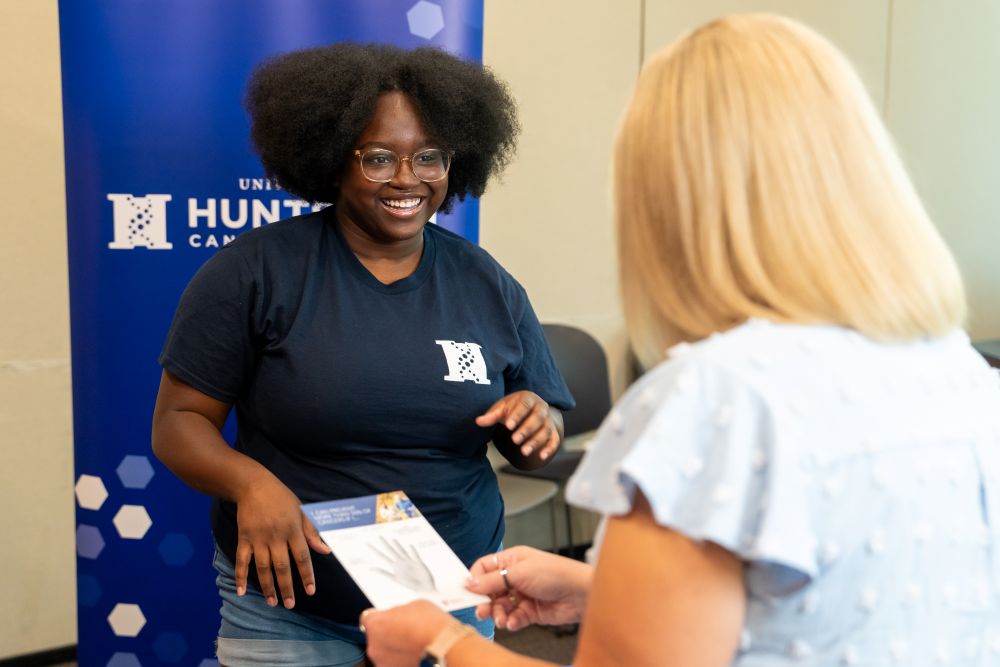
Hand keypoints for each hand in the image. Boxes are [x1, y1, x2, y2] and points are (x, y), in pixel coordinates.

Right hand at [233, 473, 330, 608]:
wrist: (253, 486)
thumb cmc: (282, 498)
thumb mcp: (302, 511)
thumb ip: (313, 532)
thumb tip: (326, 550)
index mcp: (293, 530)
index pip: (302, 557)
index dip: (307, 575)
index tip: (310, 591)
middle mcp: (276, 536)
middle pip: (282, 566)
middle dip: (286, 587)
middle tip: (289, 605)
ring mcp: (258, 538)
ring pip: (263, 567)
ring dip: (267, 586)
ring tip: (272, 602)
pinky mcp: (244, 538)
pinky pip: (242, 560)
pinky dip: (240, 576)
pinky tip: (241, 591)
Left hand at [361, 600, 451, 666]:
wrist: (442, 644)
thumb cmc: (429, 624)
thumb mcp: (413, 606)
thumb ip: (400, 613)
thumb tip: (401, 617)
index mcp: (374, 624)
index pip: (367, 619)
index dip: (378, 618)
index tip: (385, 619)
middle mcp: (374, 645)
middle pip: (376, 638)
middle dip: (388, 635)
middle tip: (404, 631)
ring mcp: (383, 662)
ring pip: (385, 653)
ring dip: (394, 649)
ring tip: (412, 644)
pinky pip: (395, 663)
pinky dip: (402, 660)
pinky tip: (415, 653)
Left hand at [370, 536, 435, 592]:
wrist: (424, 588)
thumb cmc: (411, 586)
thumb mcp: (395, 579)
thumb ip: (384, 573)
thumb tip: (370, 569)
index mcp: (395, 566)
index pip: (382, 556)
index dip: (375, 551)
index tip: (367, 545)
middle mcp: (401, 563)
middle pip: (391, 551)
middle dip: (384, 544)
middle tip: (378, 536)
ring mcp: (409, 562)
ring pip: (402, 551)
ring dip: (397, 545)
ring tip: (392, 540)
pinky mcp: (418, 562)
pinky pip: (414, 554)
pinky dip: (412, 550)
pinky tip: (410, 546)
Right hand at [467, 546, 592, 630]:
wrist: (581, 593)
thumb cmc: (556, 573)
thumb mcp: (519, 573)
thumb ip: (492, 580)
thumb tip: (470, 583)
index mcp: (511, 560)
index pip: (484, 568)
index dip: (475, 580)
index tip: (468, 592)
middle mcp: (515, 577)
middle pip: (490, 591)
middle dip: (485, 602)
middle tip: (482, 611)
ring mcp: (522, 594)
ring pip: (500, 607)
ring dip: (498, 614)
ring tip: (501, 619)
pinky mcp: (530, 611)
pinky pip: (513, 618)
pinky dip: (511, 622)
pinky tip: (513, 622)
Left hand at [476, 391, 560, 459]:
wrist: (529, 409)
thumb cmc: (512, 408)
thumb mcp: (501, 409)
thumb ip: (492, 416)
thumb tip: (478, 421)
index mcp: (528, 398)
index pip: (524, 405)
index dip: (517, 415)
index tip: (508, 426)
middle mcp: (542, 408)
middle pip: (538, 418)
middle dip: (526, 429)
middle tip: (515, 440)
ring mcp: (549, 420)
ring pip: (546, 430)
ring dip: (536, 441)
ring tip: (523, 452)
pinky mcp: (553, 432)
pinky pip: (554, 440)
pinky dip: (549, 448)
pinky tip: (541, 457)